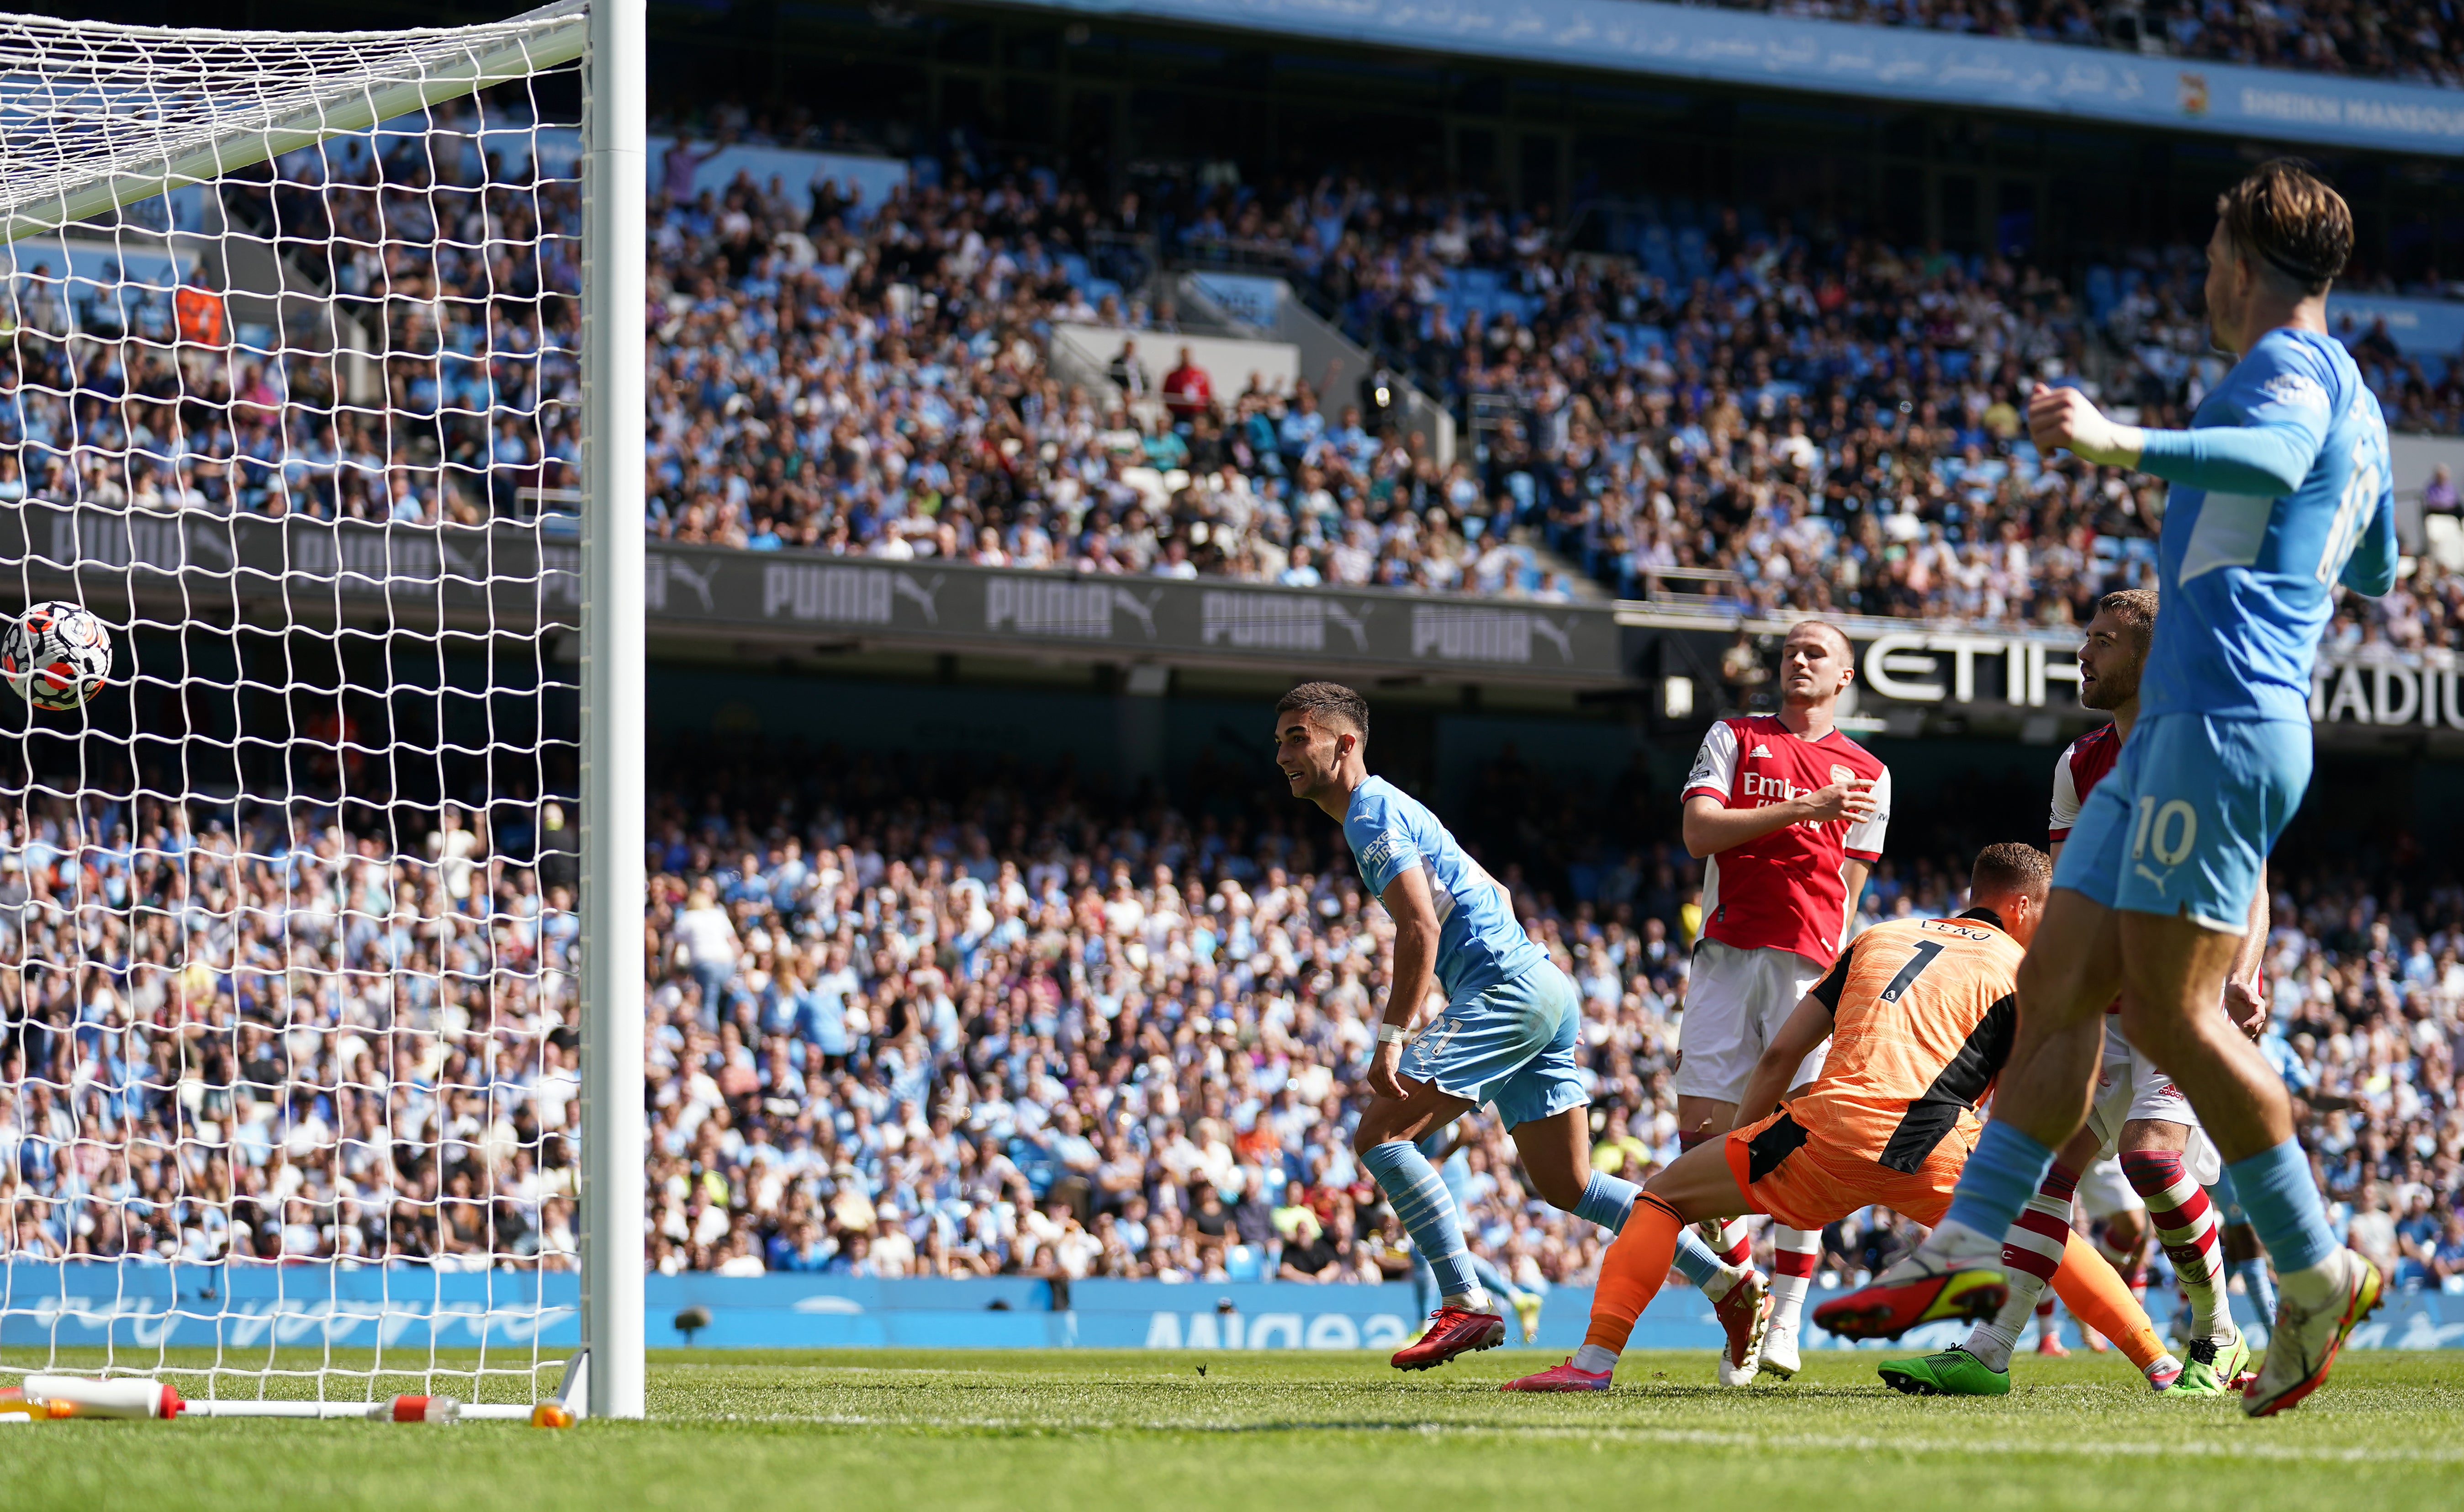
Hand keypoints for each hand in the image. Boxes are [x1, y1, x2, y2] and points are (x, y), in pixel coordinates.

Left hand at [1366, 1037, 1407, 1099]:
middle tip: (1404, 1098)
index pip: (1381, 1092)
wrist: (1389, 1041)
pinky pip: (1390, 1082)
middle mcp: (1372, 1075)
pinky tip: (1402, 1092)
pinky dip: (1396, 1089)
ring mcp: (1377, 1071)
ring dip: (1397, 1094)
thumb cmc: (1389, 1056)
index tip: (1399, 1098)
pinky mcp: (1384, 1067)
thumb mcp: (1385, 1069)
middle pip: (1384, 1092)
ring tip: (1405, 1095)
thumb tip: (1393, 1092)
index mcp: (1371, 1077)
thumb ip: (1386, 1079)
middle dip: (1394, 1097)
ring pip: (1388, 1088)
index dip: (1391, 1097)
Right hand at [1797, 778, 1876, 825]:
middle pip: (1861, 795)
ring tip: (1873, 809)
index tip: (1873, 784)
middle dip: (1870, 798)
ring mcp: (1842, 804)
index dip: (1867, 783)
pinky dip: (1861, 819)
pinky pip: (1853, 817)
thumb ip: (1839, 787)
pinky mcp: (1839, 814)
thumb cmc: (1818, 796)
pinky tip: (1866, 820)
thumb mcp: (1829, 788)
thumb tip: (1847, 787)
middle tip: (1875, 800)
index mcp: (1840, 786)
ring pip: (1860, 806)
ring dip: (1868, 808)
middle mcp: (1843, 794)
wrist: (1809, 805)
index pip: (1857, 782)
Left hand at [2027, 382, 2143, 467]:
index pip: (2034, 403)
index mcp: (2067, 393)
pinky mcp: (2066, 431)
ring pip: (2033, 427)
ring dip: (2038, 442)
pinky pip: (2040, 441)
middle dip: (2035, 431)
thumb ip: (2052, 401)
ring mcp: (2067, 415)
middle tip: (2046, 442)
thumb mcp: (2070, 411)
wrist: (2109, 442)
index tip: (2046, 431)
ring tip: (2050, 448)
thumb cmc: (2086, 429)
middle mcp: (2067, 401)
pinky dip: (2042, 450)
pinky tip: (2052, 453)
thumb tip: (2035, 387)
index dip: (2035, 420)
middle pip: (2031, 414)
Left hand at [2223, 978, 2268, 1041]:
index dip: (2253, 1022)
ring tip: (2237, 1033)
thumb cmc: (2236, 987)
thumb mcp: (2241, 988)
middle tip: (2240, 1029)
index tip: (2243, 1026)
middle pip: (2257, 1025)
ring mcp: (2251, 1019)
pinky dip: (2242, 1036)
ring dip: (2247, 1034)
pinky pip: (2246, 1032)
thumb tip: (2255, 1003)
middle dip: (2250, 1029)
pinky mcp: (2244, 1023)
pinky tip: (2234, 1035)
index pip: (2260, 1016)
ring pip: (2253, 1030)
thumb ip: (2248, 995)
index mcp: (2259, 1005)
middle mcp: (2257, 1013)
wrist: (2231, 990)